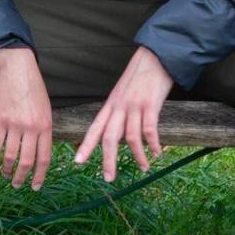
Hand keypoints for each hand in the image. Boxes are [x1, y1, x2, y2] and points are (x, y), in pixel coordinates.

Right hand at [0, 47, 51, 189]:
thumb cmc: (34, 89)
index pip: (44, 157)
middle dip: (22, 177)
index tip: (35, 186)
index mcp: (46, 126)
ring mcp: (15, 125)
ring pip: (10, 156)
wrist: (17, 69)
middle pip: (27, 161)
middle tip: (17, 185)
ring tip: (5, 176)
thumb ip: (44, 130)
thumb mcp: (46, 109)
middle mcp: (31, 128)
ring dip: (7, 170)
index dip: (40, 175)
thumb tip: (40, 152)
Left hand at [75, 47, 173, 181]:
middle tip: (108, 178)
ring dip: (137, 156)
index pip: (95, 128)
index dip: (86, 146)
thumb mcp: (123, 93)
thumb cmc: (140, 77)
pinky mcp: (151, 105)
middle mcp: (119, 107)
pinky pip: (149, 129)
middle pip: (110, 137)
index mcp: (110, 105)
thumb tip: (121, 134)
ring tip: (144, 168)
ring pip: (131, 137)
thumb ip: (119, 112)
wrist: (154, 57)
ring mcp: (135, 106)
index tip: (77, 162)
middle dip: (108, 160)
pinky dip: (153, 144)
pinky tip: (157, 152)